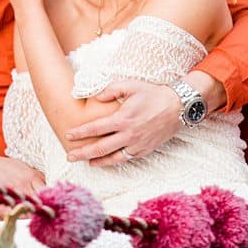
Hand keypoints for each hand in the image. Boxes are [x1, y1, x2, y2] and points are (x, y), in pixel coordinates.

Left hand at [65, 78, 181, 165]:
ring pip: (112, 158)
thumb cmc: (154, 94)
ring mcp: (137, 144)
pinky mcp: (145, 150)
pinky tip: (106, 161)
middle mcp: (128, 135)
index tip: (68, 135)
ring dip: (96, 161)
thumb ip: (110, 89)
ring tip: (85, 162)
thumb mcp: (131, 85)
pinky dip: (113, 161)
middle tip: (70, 156)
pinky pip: (125, 158)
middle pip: (99, 148)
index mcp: (123, 118)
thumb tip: (95, 97)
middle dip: (82, 153)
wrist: (179, 106)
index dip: (80, 133)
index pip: (95, 128)